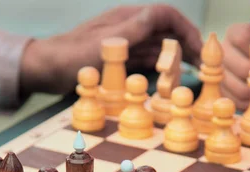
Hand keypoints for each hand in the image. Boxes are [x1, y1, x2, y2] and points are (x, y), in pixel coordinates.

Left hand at [19, 4, 202, 94]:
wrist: (46, 69)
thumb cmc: (71, 57)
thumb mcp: (104, 44)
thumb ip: (132, 30)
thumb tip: (159, 16)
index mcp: (128, 18)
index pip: (166, 15)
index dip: (186, 29)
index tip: (199, 48)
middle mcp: (130, 28)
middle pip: (166, 31)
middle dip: (187, 45)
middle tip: (203, 65)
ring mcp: (125, 44)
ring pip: (158, 47)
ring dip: (176, 58)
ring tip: (193, 73)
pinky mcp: (120, 60)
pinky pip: (146, 61)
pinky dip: (160, 68)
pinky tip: (169, 79)